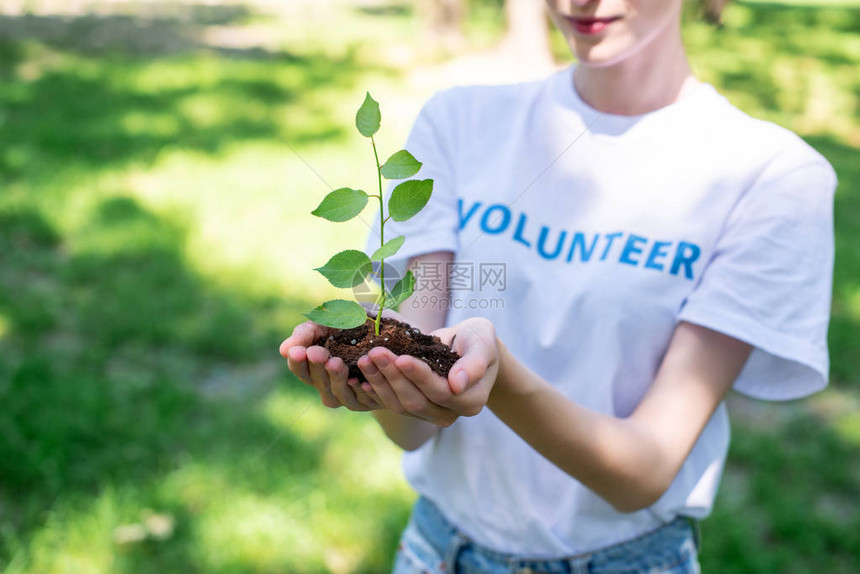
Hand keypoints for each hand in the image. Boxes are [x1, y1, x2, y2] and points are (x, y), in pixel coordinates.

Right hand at [279, 321, 381, 411]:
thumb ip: (306, 334)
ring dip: (335, 378)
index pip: (299, 369)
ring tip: (336, 362)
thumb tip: (283, 351)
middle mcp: (329, 384)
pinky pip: (363, 400)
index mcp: (315, 367)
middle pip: (317, 382)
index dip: (298, 362)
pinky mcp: (371, 400)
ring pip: (337, 394)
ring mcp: (349, 395)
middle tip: (318, 353)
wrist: (389, 326)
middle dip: (316, 367)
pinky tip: (361, 380)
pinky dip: (361, 391)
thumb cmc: (352, 322)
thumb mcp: (327, 322)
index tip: (299, 351)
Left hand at [358, 317, 499, 424]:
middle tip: (375, 352)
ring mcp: (429, 413)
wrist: (468, 347)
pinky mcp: (413, 408)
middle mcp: (449, 414)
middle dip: (393, 376)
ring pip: (400, 405)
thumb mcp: (483, 344)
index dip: (419, 376)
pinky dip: (376, 390)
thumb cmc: (478, 341)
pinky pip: (392, 403)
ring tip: (365, 358)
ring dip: (380, 381)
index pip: (440, 392)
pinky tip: (361, 376)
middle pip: (416, 401)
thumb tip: (457, 385)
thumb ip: (474, 364)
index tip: (402, 358)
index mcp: (471, 401)